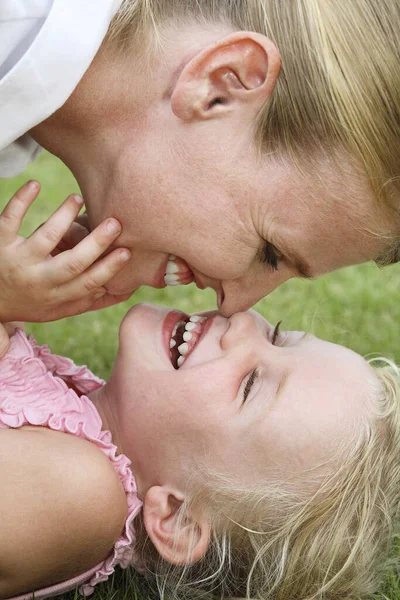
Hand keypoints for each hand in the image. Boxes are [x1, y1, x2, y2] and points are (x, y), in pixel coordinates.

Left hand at [0, 181, 131, 357]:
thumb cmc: (30, 302)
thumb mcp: (59, 309)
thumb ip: (91, 300)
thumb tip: (128, 292)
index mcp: (57, 296)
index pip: (88, 283)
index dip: (109, 269)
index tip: (127, 251)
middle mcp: (39, 280)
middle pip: (72, 263)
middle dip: (95, 243)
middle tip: (115, 223)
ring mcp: (18, 261)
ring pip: (44, 238)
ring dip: (63, 217)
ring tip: (77, 198)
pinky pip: (9, 219)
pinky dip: (21, 201)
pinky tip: (35, 185)